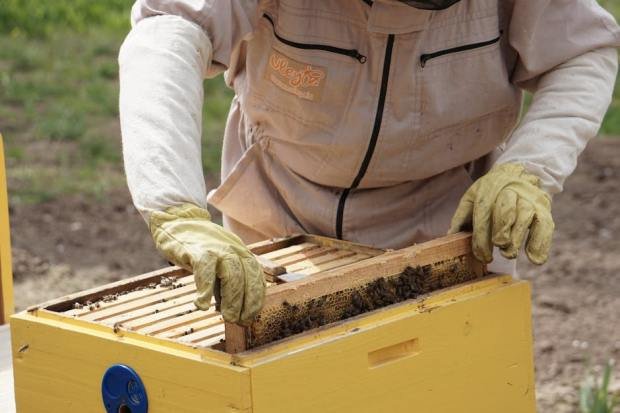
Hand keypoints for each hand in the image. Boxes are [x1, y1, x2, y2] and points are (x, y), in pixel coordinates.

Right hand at [149, 204, 265, 324]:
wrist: (178, 221)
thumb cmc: (200, 247)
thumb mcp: (220, 263)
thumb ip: (225, 284)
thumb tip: (231, 309)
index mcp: (242, 253)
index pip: (257, 277)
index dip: (256, 299)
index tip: (252, 316)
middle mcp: (234, 250)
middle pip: (248, 277)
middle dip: (247, 302)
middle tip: (241, 321)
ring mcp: (217, 249)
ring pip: (232, 275)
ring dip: (232, 299)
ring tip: (228, 317)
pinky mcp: (198, 250)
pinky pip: (205, 271)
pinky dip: (205, 289)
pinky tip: (201, 305)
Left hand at [449, 163, 553, 264]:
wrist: (516, 173)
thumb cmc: (489, 192)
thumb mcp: (471, 198)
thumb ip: (461, 217)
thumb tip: (450, 237)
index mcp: (488, 189)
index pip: (483, 214)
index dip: (482, 237)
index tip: (482, 256)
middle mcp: (510, 191)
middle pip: (506, 210)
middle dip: (501, 231)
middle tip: (498, 248)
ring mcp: (528, 198)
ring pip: (526, 215)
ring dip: (518, 237)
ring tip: (510, 254)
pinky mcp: (543, 207)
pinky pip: (545, 224)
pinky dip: (541, 242)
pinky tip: (535, 259)